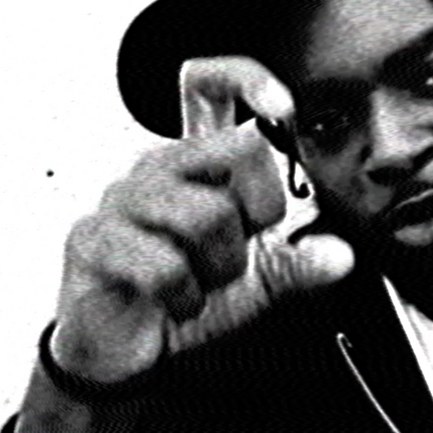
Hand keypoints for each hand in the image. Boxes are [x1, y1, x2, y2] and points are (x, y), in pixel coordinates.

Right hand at [49, 56, 354, 384]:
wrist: (123, 352)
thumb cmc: (180, 299)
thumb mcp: (257, 283)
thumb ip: (298, 263)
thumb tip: (339, 254)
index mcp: (196, 163)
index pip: (208, 87)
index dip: (248, 80)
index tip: (284, 108)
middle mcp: (159, 169)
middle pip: (239, 148)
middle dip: (262, 210)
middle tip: (242, 247)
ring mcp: (122, 200)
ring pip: (206, 213)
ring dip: (222, 266)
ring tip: (205, 284)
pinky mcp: (93, 240)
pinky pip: (164, 265)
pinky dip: (186, 297)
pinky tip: (177, 302)